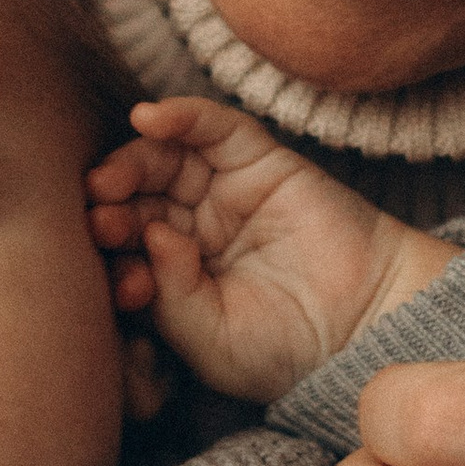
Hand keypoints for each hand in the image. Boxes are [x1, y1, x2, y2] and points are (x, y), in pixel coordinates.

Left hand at [86, 95, 452, 401]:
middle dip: (110, 204)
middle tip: (99, 218)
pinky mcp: (259, 161)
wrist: (365, 330)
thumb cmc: (286, 350)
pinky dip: (179, 115)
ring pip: (164, 158)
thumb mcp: (209, 341)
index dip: (106, 253)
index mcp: (173, 275)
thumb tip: (152, 235)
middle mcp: (193, 227)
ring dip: (130, 161)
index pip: (122, 248)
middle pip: (135, 197)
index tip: (104, 273)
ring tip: (111, 181)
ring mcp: (224, 192)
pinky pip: (212, 126)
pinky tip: (148, 119)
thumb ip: (170, 295)